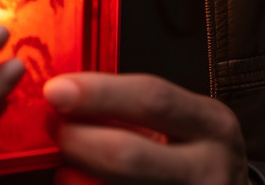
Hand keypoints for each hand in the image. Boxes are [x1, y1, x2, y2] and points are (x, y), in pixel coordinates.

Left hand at [43, 73, 248, 184]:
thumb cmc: (193, 154)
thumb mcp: (183, 122)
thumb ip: (133, 107)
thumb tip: (67, 94)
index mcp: (210, 124)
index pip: (152, 99)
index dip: (98, 93)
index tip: (56, 90)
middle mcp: (208, 169)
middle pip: (127, 154)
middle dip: (77, 140)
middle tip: (53, 128)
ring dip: (76, 174)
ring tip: (64, 162)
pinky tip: (77, 183)